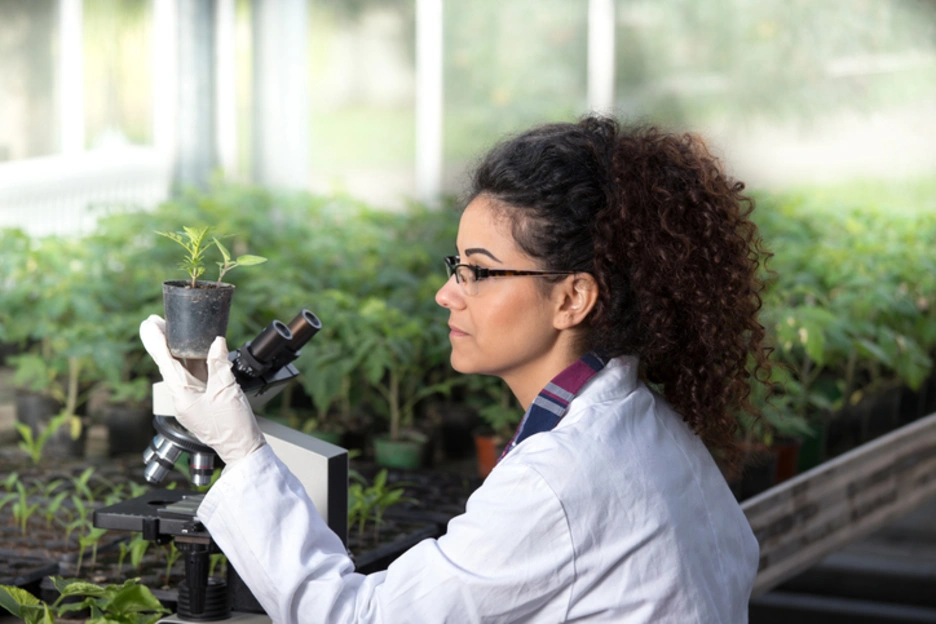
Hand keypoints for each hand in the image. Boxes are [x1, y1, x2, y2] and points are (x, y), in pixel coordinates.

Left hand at [139, 315, 265, 466]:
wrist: (243, 449)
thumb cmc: (233, 427)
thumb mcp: (226, 390)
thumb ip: (219, 364)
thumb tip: (216, 343)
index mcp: (182, 396)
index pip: (165, 362)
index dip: (156, 341)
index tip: (149, 324)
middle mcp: (183, 398)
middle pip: (171, 364)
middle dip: (165, 342)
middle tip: (157, 321)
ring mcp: (193, 400)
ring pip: (184, 369)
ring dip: (180, 350)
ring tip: (175, 330)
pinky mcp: (204, 401)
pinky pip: (197, 377)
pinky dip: (196, 361)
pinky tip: (198, 350)